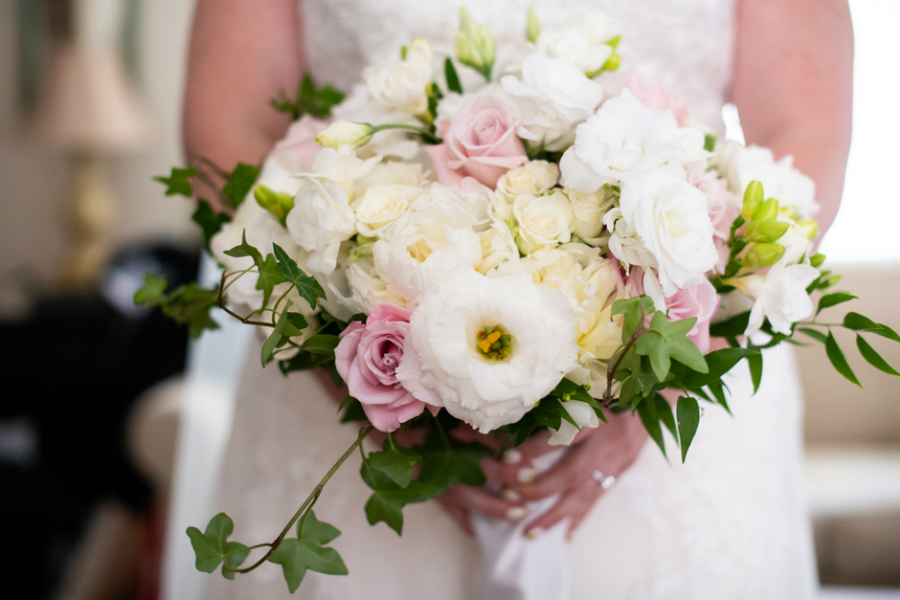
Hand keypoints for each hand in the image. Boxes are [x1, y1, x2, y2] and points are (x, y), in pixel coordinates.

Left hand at [480, 410, 648, 537]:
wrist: (647, 411)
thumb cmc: (606, 400)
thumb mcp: (583, 398)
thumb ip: (555, 410)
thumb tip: (515, 422)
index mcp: (592, 420)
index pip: (559, 437)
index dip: (533, 449)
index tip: (506, 458)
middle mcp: (603, 445)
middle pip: (569, 473)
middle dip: (538, 488)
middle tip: (510, 496)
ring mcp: (613, 466)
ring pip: (581, 496)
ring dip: (553, 516)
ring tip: (529, 531)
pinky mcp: (617, 478)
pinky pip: (595, 502)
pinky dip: (579, 520)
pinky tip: (564, 535)